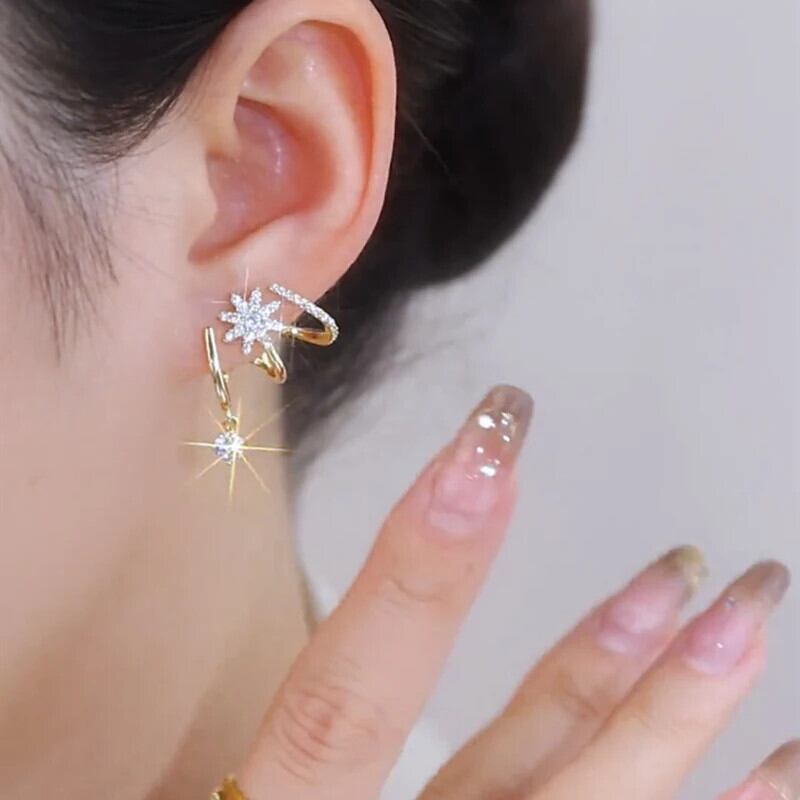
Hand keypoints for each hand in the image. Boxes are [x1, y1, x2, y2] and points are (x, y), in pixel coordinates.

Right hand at [220, 385, 795, 799]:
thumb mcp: (221, 795)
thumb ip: (284, 746)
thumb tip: (310, 695)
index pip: (351, 691)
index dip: (423, 564)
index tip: (491, 444)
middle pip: (521, 768)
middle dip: (626, 662)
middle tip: (724, 570)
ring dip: (689, 730)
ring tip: (755, 629)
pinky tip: (774, 772)